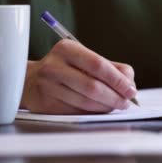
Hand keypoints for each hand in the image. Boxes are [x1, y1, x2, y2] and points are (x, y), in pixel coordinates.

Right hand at [21, 40, 137, 113]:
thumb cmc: (66, 68)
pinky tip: (99, 110)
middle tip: (126, 103)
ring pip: (85, 102)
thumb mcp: (86, 59)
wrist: (30, 80)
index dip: (118, 80)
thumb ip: (112, 68)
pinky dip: (92, 113)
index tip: (131, 90)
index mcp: (68, 49)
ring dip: (105, 107)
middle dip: (114, 97)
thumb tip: (130, 84)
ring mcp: (47, 85)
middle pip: (92, 86)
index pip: (99, 65)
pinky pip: (76, 112)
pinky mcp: (44, 103)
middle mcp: (54, 66)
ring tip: (115, 106)